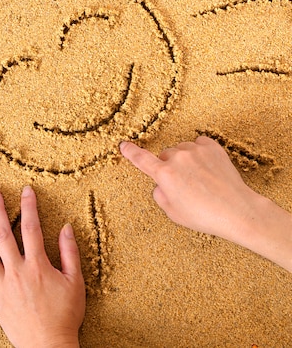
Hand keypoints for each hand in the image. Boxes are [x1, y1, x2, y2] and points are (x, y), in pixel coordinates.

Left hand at [0, 186, 85, 347]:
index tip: (26, 190)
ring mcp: (2, 287)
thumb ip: (69, 252)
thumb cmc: (65, 315)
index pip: (32, 227)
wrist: (50, 347)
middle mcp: (16, 272)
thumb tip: (66, 227)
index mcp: (37, 265)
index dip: (29, 206)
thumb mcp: (75, 281)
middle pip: (3, 234)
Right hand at [120, 136, 291, 272]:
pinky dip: (200, 153)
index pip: (141, 159)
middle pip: (165, 156)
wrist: (237, 210)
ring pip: (182, 149)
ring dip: (185, 160)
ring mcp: (195, 150)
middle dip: (170, 167)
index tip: (123, 145)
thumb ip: (160, 195)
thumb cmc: (204, 216)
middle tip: (185, 186)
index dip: (130, 152)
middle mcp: (177, 158)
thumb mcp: (173, 213)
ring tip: (200, 179)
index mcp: (164, 175)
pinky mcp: (211, 146)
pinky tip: (207, 168)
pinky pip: (198, 144)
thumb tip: (161, 183)